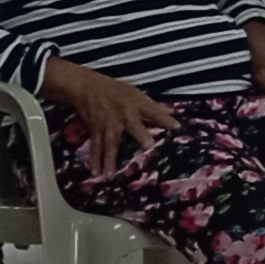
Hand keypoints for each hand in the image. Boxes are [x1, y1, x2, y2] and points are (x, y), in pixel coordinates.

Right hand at [40, 58, 177, 177]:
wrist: (87, 87)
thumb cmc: (115, 90)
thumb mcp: (136, 93)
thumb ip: (154, 106)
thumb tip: (172, 112)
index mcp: (136, 105)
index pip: (154, 111)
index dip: (165, 119)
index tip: (177, 126)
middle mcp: (124, 115)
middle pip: (134, 125)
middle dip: (141, 134)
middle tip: (148, 145)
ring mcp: (109, 125)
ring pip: (110, 144)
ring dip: (110, 160)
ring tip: (110, 175)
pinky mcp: (97, 131)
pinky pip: (96, 147)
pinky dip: (95, 160)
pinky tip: (96, 173)